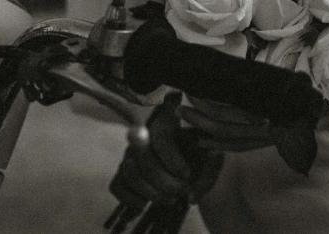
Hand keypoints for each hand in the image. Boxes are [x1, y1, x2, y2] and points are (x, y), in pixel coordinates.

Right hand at [108, 92, 223, 210]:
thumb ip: (207, 174)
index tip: (187, 174)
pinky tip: (149, 203)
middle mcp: (143, 137)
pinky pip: (117, 185)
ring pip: (129, 172)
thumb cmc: (201, 158)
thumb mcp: (212, 161)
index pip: (161, 137)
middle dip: (164, 181)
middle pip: (144, 157)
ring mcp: (130, 155)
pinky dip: (131, 198)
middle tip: (182, 191)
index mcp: (167, 124)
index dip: (172, 159)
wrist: (191, 165)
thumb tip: (191, 197)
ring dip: (151, 192)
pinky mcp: (122, 174)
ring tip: (171, 200)